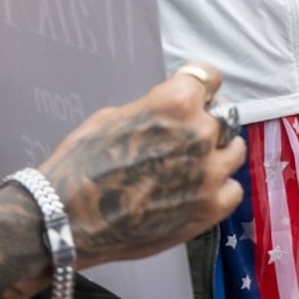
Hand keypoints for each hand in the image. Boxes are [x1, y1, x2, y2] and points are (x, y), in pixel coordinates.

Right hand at [36, 63, 246, 263]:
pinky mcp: (210, 209)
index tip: (199, 95)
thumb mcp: (112, 117)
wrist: (64, 221)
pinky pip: (233, 190)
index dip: (202, 87)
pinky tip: (196, 193)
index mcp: (175, 103)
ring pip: (233, 151)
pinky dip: (218, 190)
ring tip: (191, 167)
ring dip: (217, 155)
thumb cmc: (80, 166)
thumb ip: (153, 110)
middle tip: (183, 141)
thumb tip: (171, 113)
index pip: (210, 77)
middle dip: (204, 124)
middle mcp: (199, 134)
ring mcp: (209, 173)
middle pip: (222, 117)